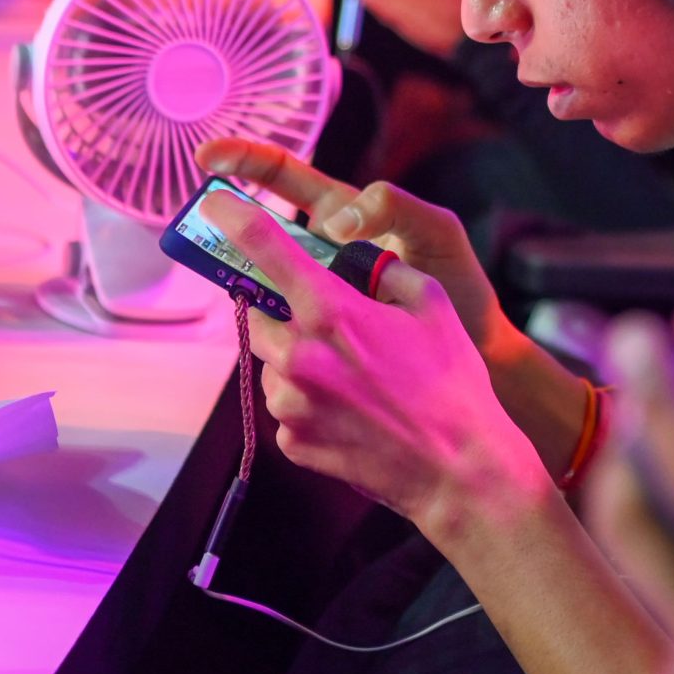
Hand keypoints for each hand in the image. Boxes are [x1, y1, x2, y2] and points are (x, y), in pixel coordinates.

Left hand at [197, 139, 598, 480]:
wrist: (459, 471)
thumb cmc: (453, 386)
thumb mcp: (433, 305)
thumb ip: (388, 273)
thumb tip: (362, 263)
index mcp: (332, 313)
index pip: (265, 248)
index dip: (234, 217)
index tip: (215, 202)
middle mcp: (300, 356)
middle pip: (257, 316)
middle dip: (281, 313)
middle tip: (324, 323)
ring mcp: (292, 404)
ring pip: (271, 365)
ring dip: (297, 361)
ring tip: (353, 378)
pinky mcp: (294, 442)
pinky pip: (285, 408)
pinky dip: (307, 403)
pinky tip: (350, 411)